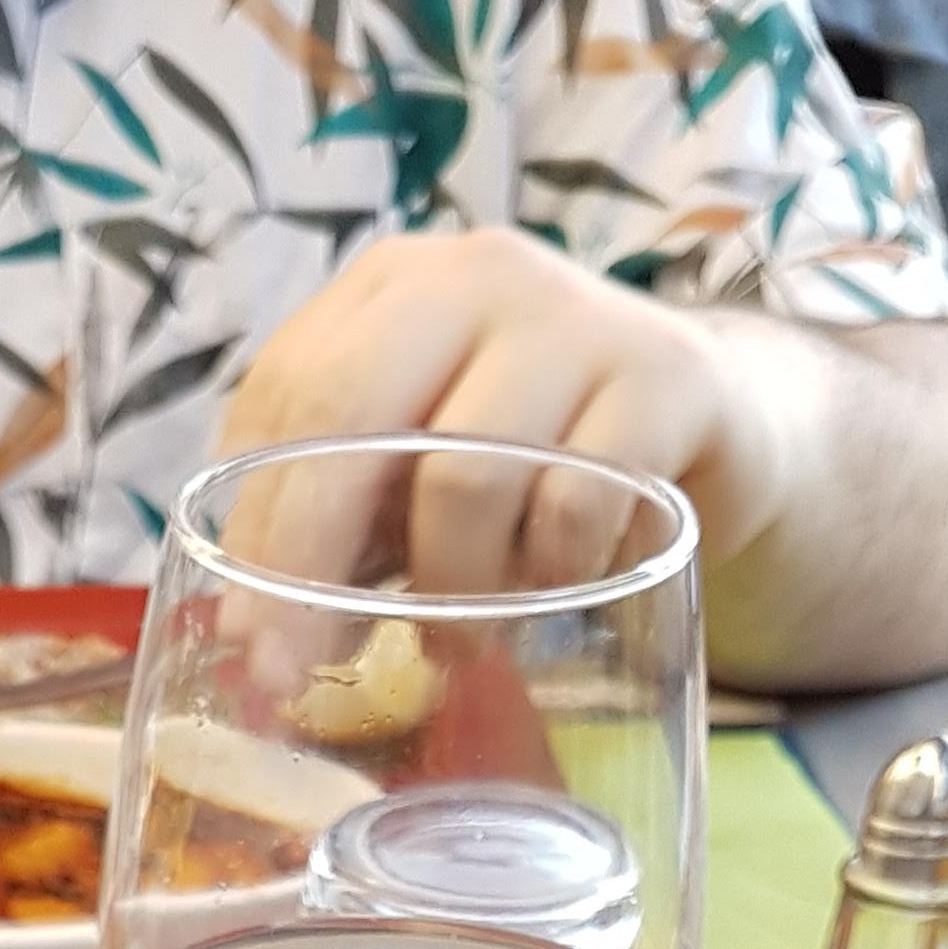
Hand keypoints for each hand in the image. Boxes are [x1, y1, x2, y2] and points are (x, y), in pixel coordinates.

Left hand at [216, 228, 799, 593]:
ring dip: (451, 588)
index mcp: (394, 285)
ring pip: (464, 477)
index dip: (253, 523)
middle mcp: (476, 276)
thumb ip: (339, 523)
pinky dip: (550, 576)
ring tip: (461, 638)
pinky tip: (555, 593)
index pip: (286, 396)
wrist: (708, 413)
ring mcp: (574, 317)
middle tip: (295, 671)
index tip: (239, 639)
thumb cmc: (531, 455)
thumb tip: (250, 629)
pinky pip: (574, 506)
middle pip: (350, 416)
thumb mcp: (420, 469)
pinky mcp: (663, 378)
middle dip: (306, 560)